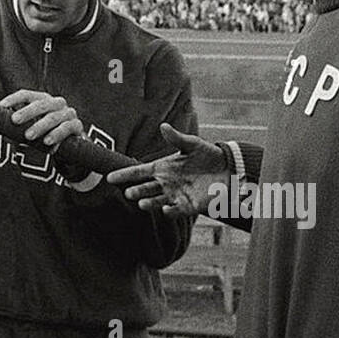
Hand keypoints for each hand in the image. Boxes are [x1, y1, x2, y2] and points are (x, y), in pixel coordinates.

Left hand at [0, 89, 81, 149]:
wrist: (71, 145)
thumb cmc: (46, 132)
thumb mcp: (32, 125)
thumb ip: (19, 122)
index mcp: (43, 99)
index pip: (27, 95)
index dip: (14, 99)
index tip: (2, 106)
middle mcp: (56, 103)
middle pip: (41, 104)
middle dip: (27, 112)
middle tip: (14, 120)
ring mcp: (68, 113)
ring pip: (54, 117)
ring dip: (40, 126)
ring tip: (28, 136)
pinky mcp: (77, 126)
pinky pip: (67, 128)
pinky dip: (57, 134)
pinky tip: (47, 143)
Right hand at [106, 124, 229, 218]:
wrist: (228, 170)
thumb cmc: (208, 155)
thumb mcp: (192, 144)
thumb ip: (176, 138)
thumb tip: (163, 126)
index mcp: (163, 168)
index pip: (139, 172)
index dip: (124, 175)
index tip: (109, 178)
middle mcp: (166, 183)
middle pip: (145, 188)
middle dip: (136, 191)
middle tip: (128, 193)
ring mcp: (176, 195)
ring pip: (157, 201)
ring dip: (149, 203)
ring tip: (141, 204)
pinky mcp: (188, 205)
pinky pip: (176, 210)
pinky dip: (170, 211)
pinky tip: (165, 210)